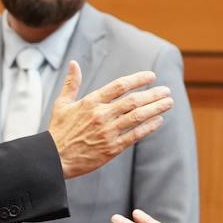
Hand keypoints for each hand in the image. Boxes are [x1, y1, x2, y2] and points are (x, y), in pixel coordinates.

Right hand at [46, 62, 172, 178]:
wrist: (54, 159)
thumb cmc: (58, 131)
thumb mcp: (61, 104)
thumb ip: (71, 83)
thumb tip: (74, 63)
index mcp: (90, 102)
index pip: (119, 86)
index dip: (138, 79)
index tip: (151, 76)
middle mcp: (101, 115)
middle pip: (133, 101)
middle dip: (153, 94)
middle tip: (167, 90)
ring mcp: (108, 132)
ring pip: (137, 117)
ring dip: (155, 109)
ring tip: (168, 103)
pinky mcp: (111, 148)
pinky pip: (135, 136)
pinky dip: (148, 127)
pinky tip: (158, 121)